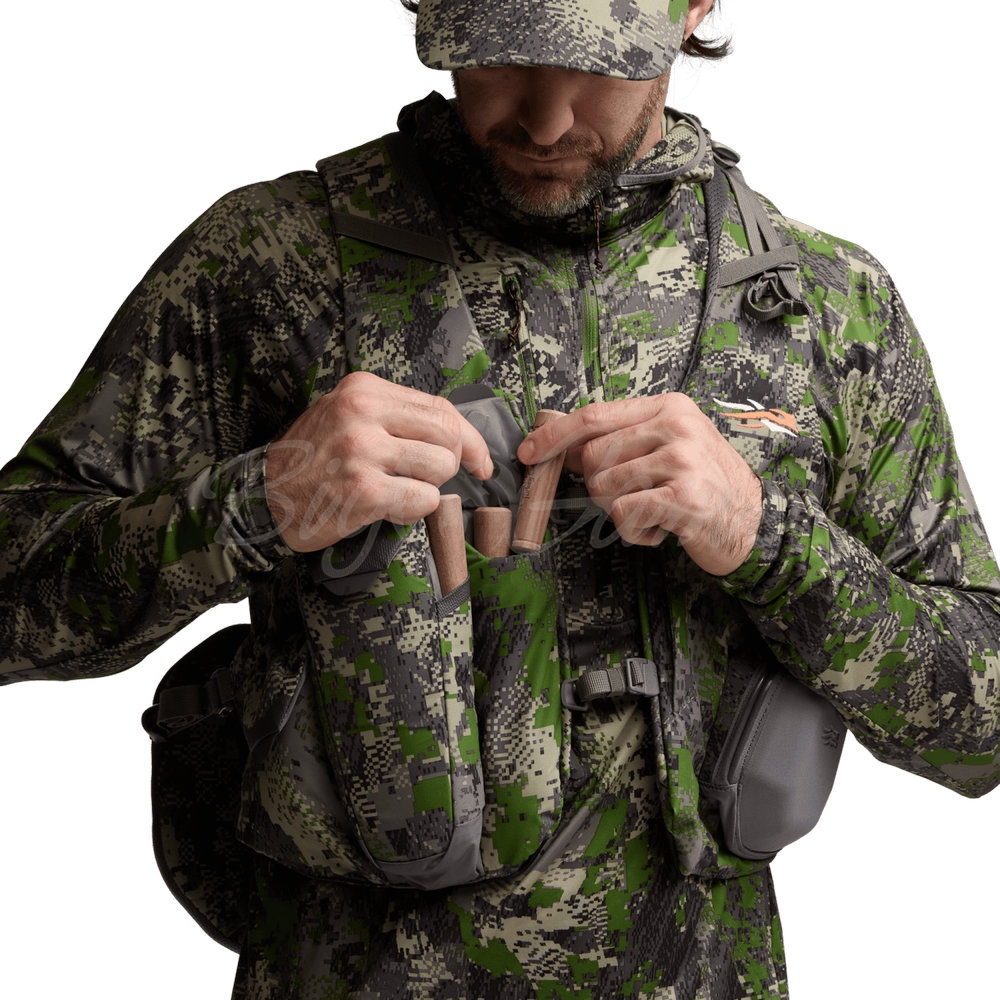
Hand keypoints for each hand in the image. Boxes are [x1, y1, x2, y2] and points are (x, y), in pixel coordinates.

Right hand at [265, 372, 492, 551]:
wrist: (262, 498)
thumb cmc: (310, 460)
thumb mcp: (345, 416)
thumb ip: (395, 416)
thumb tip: (457, 435)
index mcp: (363, 389)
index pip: (440, 407)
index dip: (470, 437)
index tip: (480, 459)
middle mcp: (363, 413)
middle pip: (448, 435)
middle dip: (449, 463)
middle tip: (426, 477)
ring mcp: (363, 451)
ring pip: (440, 468)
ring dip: (428, 487)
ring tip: (397, 490)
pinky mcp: (364, 491)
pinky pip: (423, 500)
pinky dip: (414, 510)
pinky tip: (387, 508)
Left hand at [517, 394, 761, 574]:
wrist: (754, 523)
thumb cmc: (703, 486)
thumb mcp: (664, 450)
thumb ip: (618, 442)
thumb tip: (557, 444)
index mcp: (667, 407)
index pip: (593, 415)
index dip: (554, 435)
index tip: (527, 451)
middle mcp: (676, 426)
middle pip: (592, 457)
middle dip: (602, 488)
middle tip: (636, 497)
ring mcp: (682, 459)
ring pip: (603, 488)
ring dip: (621, 513)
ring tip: (655, 511)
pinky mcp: (684, 497)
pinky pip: (624, 515)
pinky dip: (636, 532)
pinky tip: (663, 529)